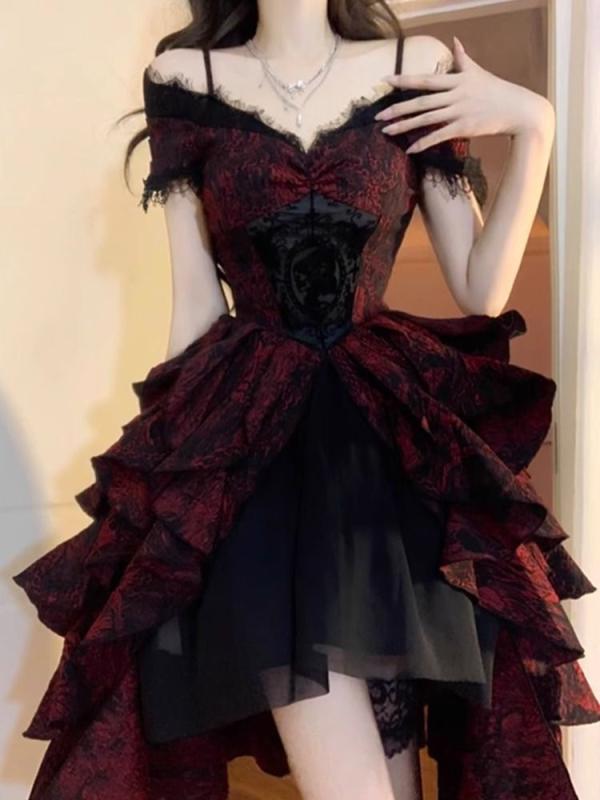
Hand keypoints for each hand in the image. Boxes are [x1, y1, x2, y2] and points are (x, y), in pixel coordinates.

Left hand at [374, 36, 554, 152]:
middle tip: (378, 116)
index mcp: (457, 80)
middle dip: (397, 108)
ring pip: (426, 119)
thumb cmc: (498, 90)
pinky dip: (423, 143)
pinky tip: (409, 150)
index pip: (425, 79)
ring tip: (386, 132)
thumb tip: (455, 40)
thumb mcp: (478, 72)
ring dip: (404, 126)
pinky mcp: (464, 128)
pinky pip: (439, 136)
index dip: (404, 79)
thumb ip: (463, 58)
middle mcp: (455, 95)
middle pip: (421, 101)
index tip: (385, 81)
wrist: (518, 109)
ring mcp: (459, 112)